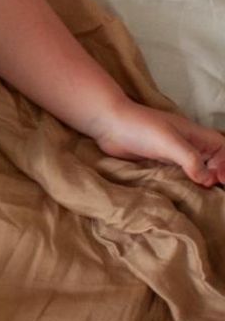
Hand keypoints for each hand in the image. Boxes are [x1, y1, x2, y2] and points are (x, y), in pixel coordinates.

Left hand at [89, 100, 224, 187]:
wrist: (108, 124)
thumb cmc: (140, 127)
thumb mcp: (169, 142)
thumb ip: (191, 160)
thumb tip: (206, 180)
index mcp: (196, 135)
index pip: (223, 150)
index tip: (220, 180)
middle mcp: (189, 145)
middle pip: (215, 162)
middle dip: (219, 175)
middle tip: (213, 190)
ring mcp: (175, 154)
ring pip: (199, 170)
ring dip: (204, 182)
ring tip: (205, 196)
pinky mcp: (161, 163)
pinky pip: (181, 175)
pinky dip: (188, 184)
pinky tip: (187, 194)